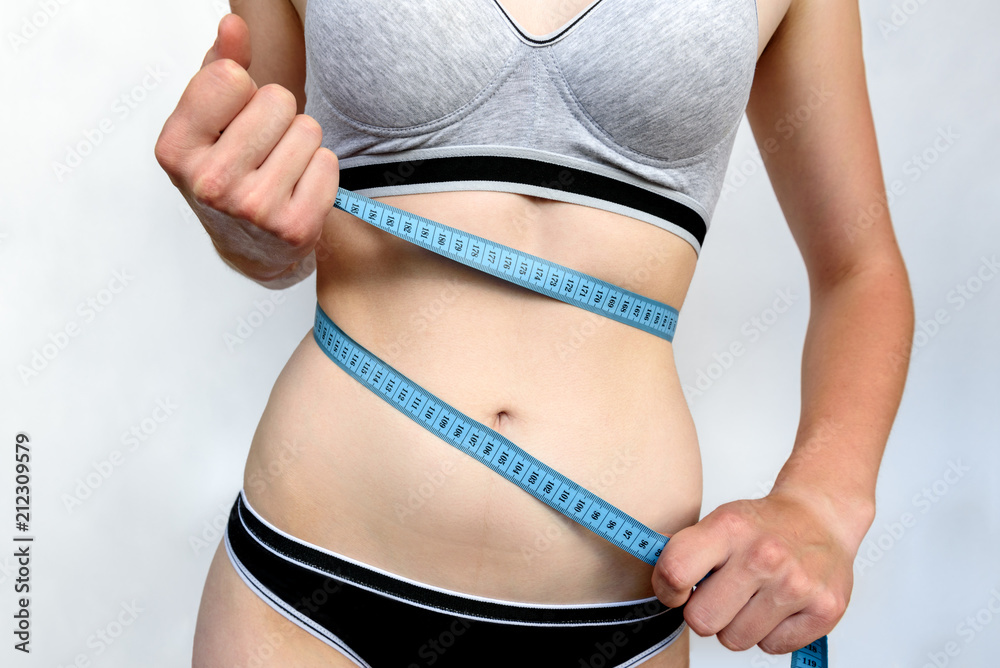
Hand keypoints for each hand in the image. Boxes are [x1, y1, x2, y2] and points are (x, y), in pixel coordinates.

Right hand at [154, 14, 337, 286]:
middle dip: (277, 115)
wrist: (251, 247)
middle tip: (263, 146)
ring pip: (308, 129)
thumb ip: (219, 66)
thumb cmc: (229, 173)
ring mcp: (253, 208)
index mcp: (176, 149)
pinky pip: (329, 163)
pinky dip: (320, 170)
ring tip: (281, 167)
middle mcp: (210, 182)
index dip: (242, 89)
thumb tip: (234, 25)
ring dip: (301, 142)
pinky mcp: (294, 227)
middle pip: (277, 100)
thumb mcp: (209, 121)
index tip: (235, 116)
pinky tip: (298, 187)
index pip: (230, 76)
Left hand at [651, 490, 857, 653]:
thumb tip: (652, 570)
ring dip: (738, 624)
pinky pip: (772, 647)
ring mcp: (796, 585)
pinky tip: (777, 605)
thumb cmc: (764, 524)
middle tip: (720, 593)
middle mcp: (764, 556)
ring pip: (735, 640)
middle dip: (704, 612)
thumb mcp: (719, 521)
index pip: (675, 571)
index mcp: (729, 528)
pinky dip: (770, 632)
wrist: (820, 516)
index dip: (667, 589)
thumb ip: (683, 549)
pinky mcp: (825, 611)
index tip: (677, 589)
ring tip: (752, 596)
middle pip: (702, 621)